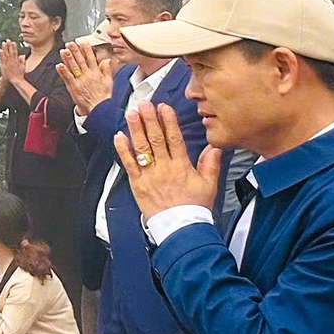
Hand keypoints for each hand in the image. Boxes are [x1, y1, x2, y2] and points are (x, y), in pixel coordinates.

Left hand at [0, 40, 24, 84]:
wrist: (15, 80)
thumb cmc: (19, 75)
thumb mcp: (23, 67)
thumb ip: (22, 61)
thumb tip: (22, 55)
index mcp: (17, 61)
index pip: (15, 52)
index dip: (14, 47)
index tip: (13, 42)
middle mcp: (12, 61)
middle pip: (10, 52)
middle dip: (9, 45)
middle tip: (7, 40)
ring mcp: (7, 63)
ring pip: (5, 54)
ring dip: (4, 48)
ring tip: (3, 43)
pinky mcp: (3, 66)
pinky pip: (2, 59)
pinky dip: (1, 55)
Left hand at [58, 42, 114, 115]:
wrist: (99, 108)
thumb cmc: (103, 97)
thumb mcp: (109, 81)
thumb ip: (107, 69)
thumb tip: (107, 60)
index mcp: (96, 73)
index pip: (91, 58)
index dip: (86, 50)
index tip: (82, 43)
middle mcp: (88, 75)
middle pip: (80, 61)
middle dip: (75, 51)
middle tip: (70, 43)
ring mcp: (80, 81)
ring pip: (73, 67)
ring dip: (68, 58)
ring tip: (63, 50)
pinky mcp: (74, 87)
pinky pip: (68, 77)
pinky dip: (63, 71)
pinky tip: (59, 65)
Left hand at [115, 101, 221, 219]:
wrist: (181, 229)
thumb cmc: (194, 208)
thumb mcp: (209, 185)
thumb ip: (211, 164)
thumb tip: (215, 147)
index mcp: (182, 166)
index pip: (175, 139)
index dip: (168, 122)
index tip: (164, 108)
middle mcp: (165, 168)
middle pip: (156, 139)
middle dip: (150, 120)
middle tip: (145, 104)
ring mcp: (150, 175)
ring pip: (141, 148)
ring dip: (135, 129)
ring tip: (131, 113)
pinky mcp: (138, 184)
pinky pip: (129, 164)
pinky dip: (123, 150)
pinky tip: (119, 136)